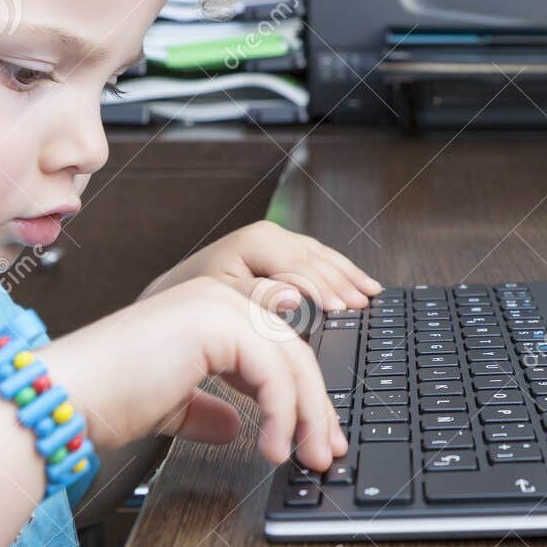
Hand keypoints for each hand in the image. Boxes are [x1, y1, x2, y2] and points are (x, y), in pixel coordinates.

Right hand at [46, 277, 348, 471]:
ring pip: (293, 360)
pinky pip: (273, 372)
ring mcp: (219, 303)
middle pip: (295, 352)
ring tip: (307, 457)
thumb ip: (206, 410)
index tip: (317, 437)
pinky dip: (283, 414)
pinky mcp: (216, 322)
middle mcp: (219, 297)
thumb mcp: (170, 406)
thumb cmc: (104, 400)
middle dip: (317, 407)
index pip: (278, 349)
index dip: (305, 395)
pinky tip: (274, 449)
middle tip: (326, 452)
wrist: (68, 398)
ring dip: (308, 415)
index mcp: (210, 310)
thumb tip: (234, 427)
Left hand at [143, 221, 381, 312]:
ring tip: (371, 293)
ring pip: (322, 256)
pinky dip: (340, 272)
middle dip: (343, 282)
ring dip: (348, 275)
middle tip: (365, 304)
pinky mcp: (282, 252)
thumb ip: (257, 298)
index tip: (342, 310)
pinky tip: (357, 283)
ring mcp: (277, 241)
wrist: (175, 294)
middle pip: (316, 258)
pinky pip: (318, 259)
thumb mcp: (220, 301)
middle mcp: (269, 236)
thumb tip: (294, 299)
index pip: (299, 266)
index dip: (323, 288)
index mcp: (254, 242)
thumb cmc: (194, 300)